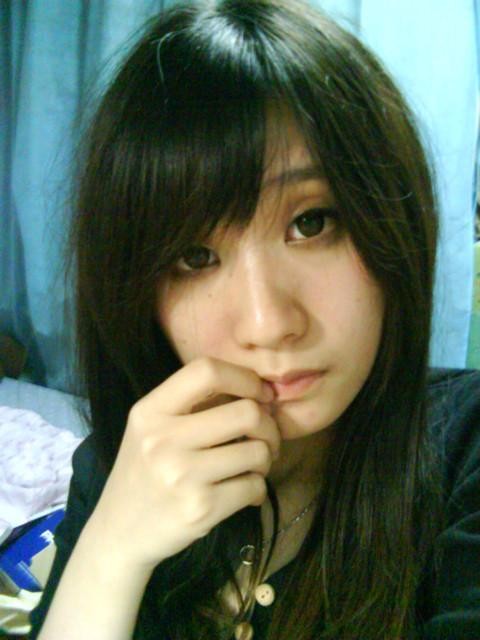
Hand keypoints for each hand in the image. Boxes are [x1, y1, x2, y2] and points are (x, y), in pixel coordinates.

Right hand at [86, 357, 279, 572]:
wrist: (118, 532)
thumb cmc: (144, 471)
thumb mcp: (152, 428)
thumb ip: (193, 404)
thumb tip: (259, 390)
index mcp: (151, 410)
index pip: (207, 370)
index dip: (245, 378)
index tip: (259, 395)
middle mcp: (163, 439)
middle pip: (246, 412)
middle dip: (268, 425)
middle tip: (264, 438)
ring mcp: (182, 476)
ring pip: (257, 451)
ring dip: (265, 458)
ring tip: (252, 466)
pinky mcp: (200, 509)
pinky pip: (254, 486)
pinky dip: (257, 488)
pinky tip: (243, 491)